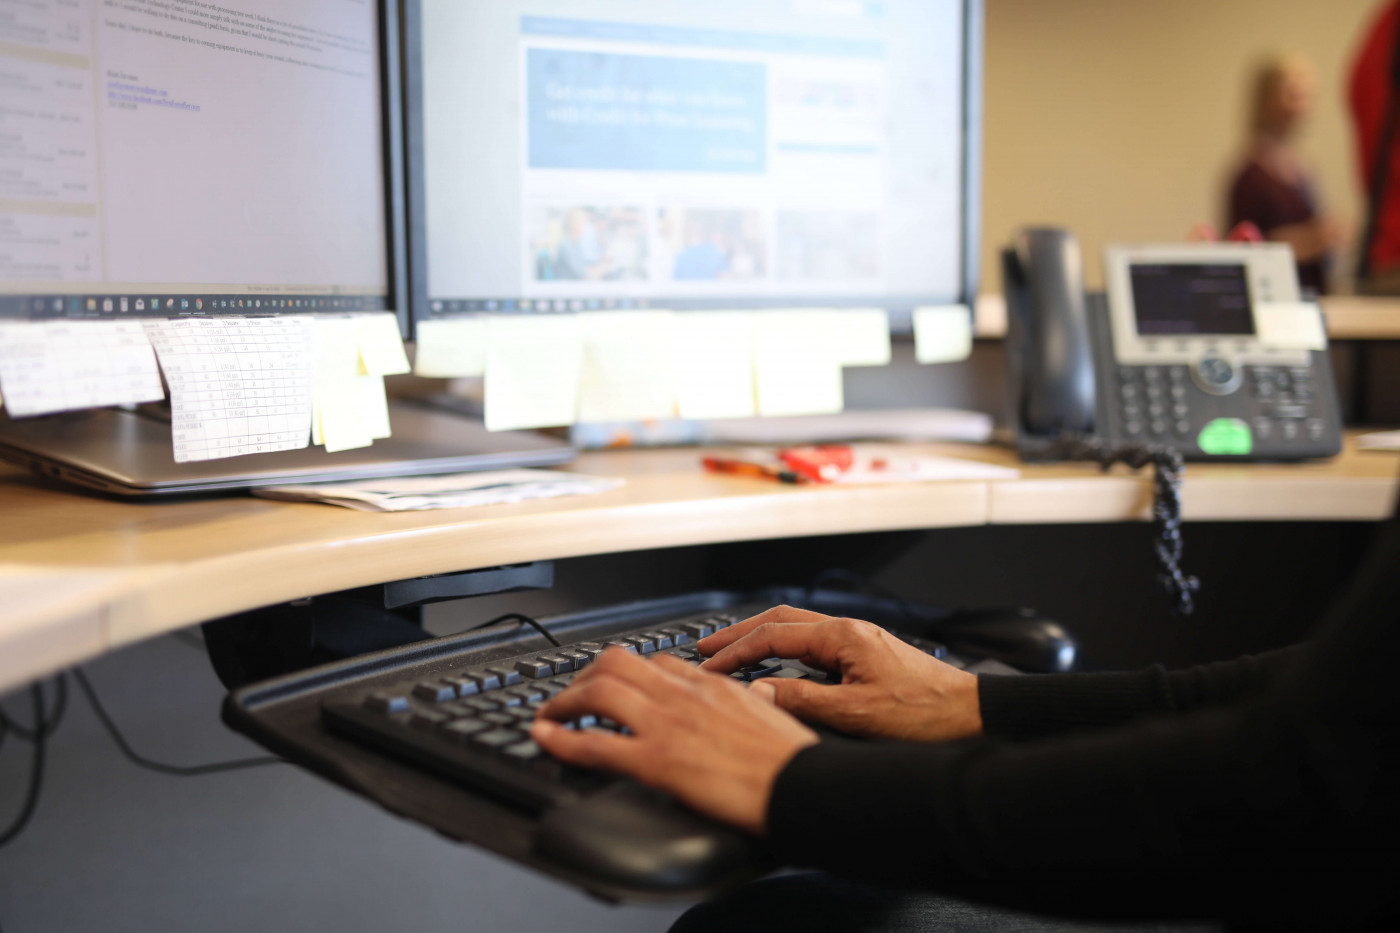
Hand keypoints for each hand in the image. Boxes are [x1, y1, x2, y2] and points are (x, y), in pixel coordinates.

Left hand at [530, 649, 817, 835]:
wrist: (803, 787)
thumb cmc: (793, 760)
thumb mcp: (777, 712)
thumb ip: (758, 697)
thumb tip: (760, 690)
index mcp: (712, 686)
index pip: (658, 661)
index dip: (628, 670)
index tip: (615, 683)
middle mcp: (683, 696)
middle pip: (617, 663)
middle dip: (585, 676)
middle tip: (572, 695)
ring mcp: (666, 725)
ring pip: (597, 691)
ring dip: (564, 701)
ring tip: (551, 714)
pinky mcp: (656, 761)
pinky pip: (594, 742)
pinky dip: (560, 738)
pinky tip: (544, 738)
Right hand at [699, 605, 982, 742]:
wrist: (972, 716)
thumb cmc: (926, 714)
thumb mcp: (857, 713)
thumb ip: (804, 700)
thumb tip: (761, 692)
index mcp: (843, 636)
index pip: (773, 634)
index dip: (735, 651)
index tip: (709, 667)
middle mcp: (849, 631)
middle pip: (780, 620)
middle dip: (739, 633)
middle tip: (706, 649)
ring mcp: (858, 641)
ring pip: (797, 630)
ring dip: (761, 640)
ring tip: (733, 655)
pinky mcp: (866, 655)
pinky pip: (814, 645)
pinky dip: (785, 651)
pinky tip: (777, 666)